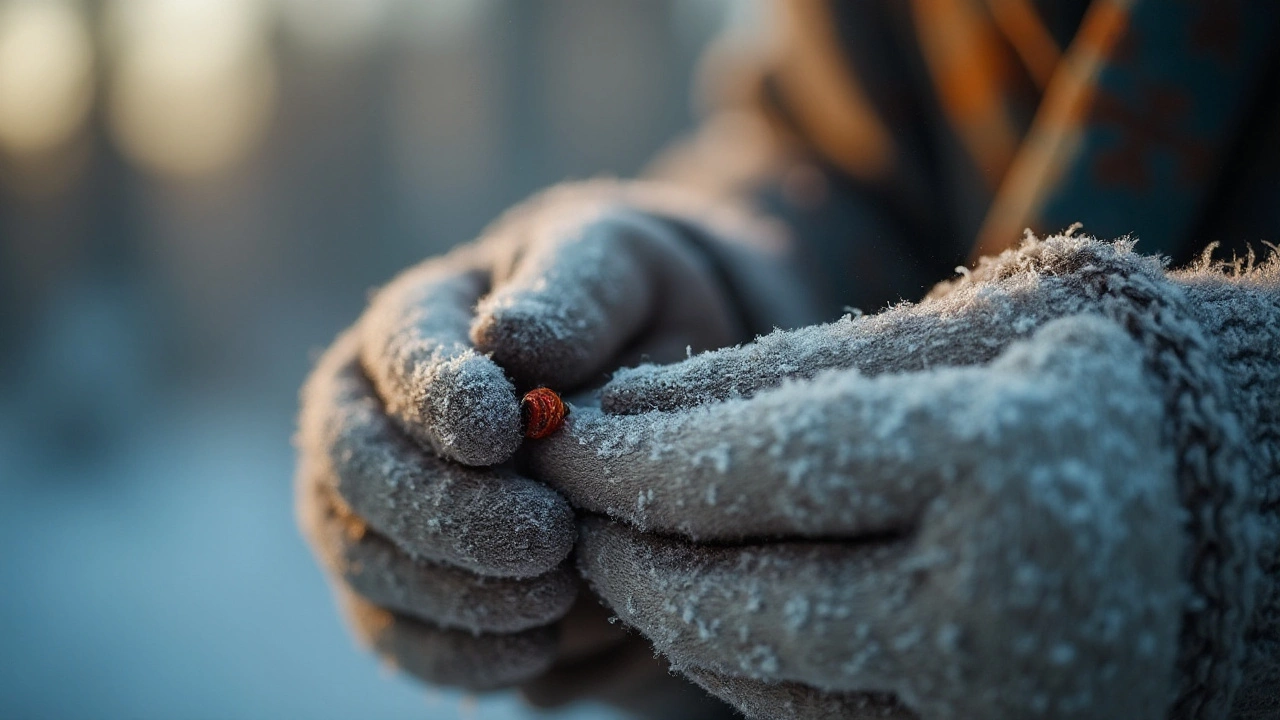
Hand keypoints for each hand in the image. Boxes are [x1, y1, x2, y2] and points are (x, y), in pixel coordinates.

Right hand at [295, 180, 816, 694]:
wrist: (646, 372)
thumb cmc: (628, 308)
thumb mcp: (620, 271)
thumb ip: (570, 297)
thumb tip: (507, 338)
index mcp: (417, 319)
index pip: (398, 355)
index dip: (435, 400)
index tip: (501, 434)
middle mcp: (370, 415)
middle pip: (355, 472)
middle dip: (444, 514)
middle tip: (545, 540)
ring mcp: (372, 505)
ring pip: (364, 564)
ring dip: (452, 595)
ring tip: (554, 598)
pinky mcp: (401, 584)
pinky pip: (396, 637)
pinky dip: (455, 657)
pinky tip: (532, 652)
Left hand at [531, 313, 1187, 718]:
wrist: (1232, 508)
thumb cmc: (1094, 378)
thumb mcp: (947, 337)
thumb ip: (782, 376)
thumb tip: (625, 407)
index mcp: (998, 470)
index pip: (754, 470)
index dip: (630, 452)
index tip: (558, 426)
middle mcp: (993, 616)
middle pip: (734, 597)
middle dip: (624, 545)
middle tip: (566, 495)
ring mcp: (988, 708)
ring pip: (757, 673)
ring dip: (667, 607)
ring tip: (620, 540)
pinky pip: (809, 711)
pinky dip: (741, 653)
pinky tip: (706, 595)